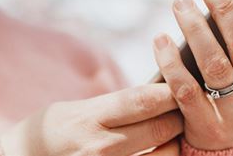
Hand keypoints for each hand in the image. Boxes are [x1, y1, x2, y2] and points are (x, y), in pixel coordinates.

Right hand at [0, 83, 185, 155]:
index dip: (169, 91)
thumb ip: (110, 106)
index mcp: (90, 118)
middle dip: (179, 117)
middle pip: (160, 129)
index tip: (181, 85)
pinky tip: (158, 152)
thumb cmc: (48, 133)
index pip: (142, 100)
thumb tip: (151, 96)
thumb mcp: (74, 110)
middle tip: (184, 110)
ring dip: (174, 144)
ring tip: (173, 135)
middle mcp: (100, 146)